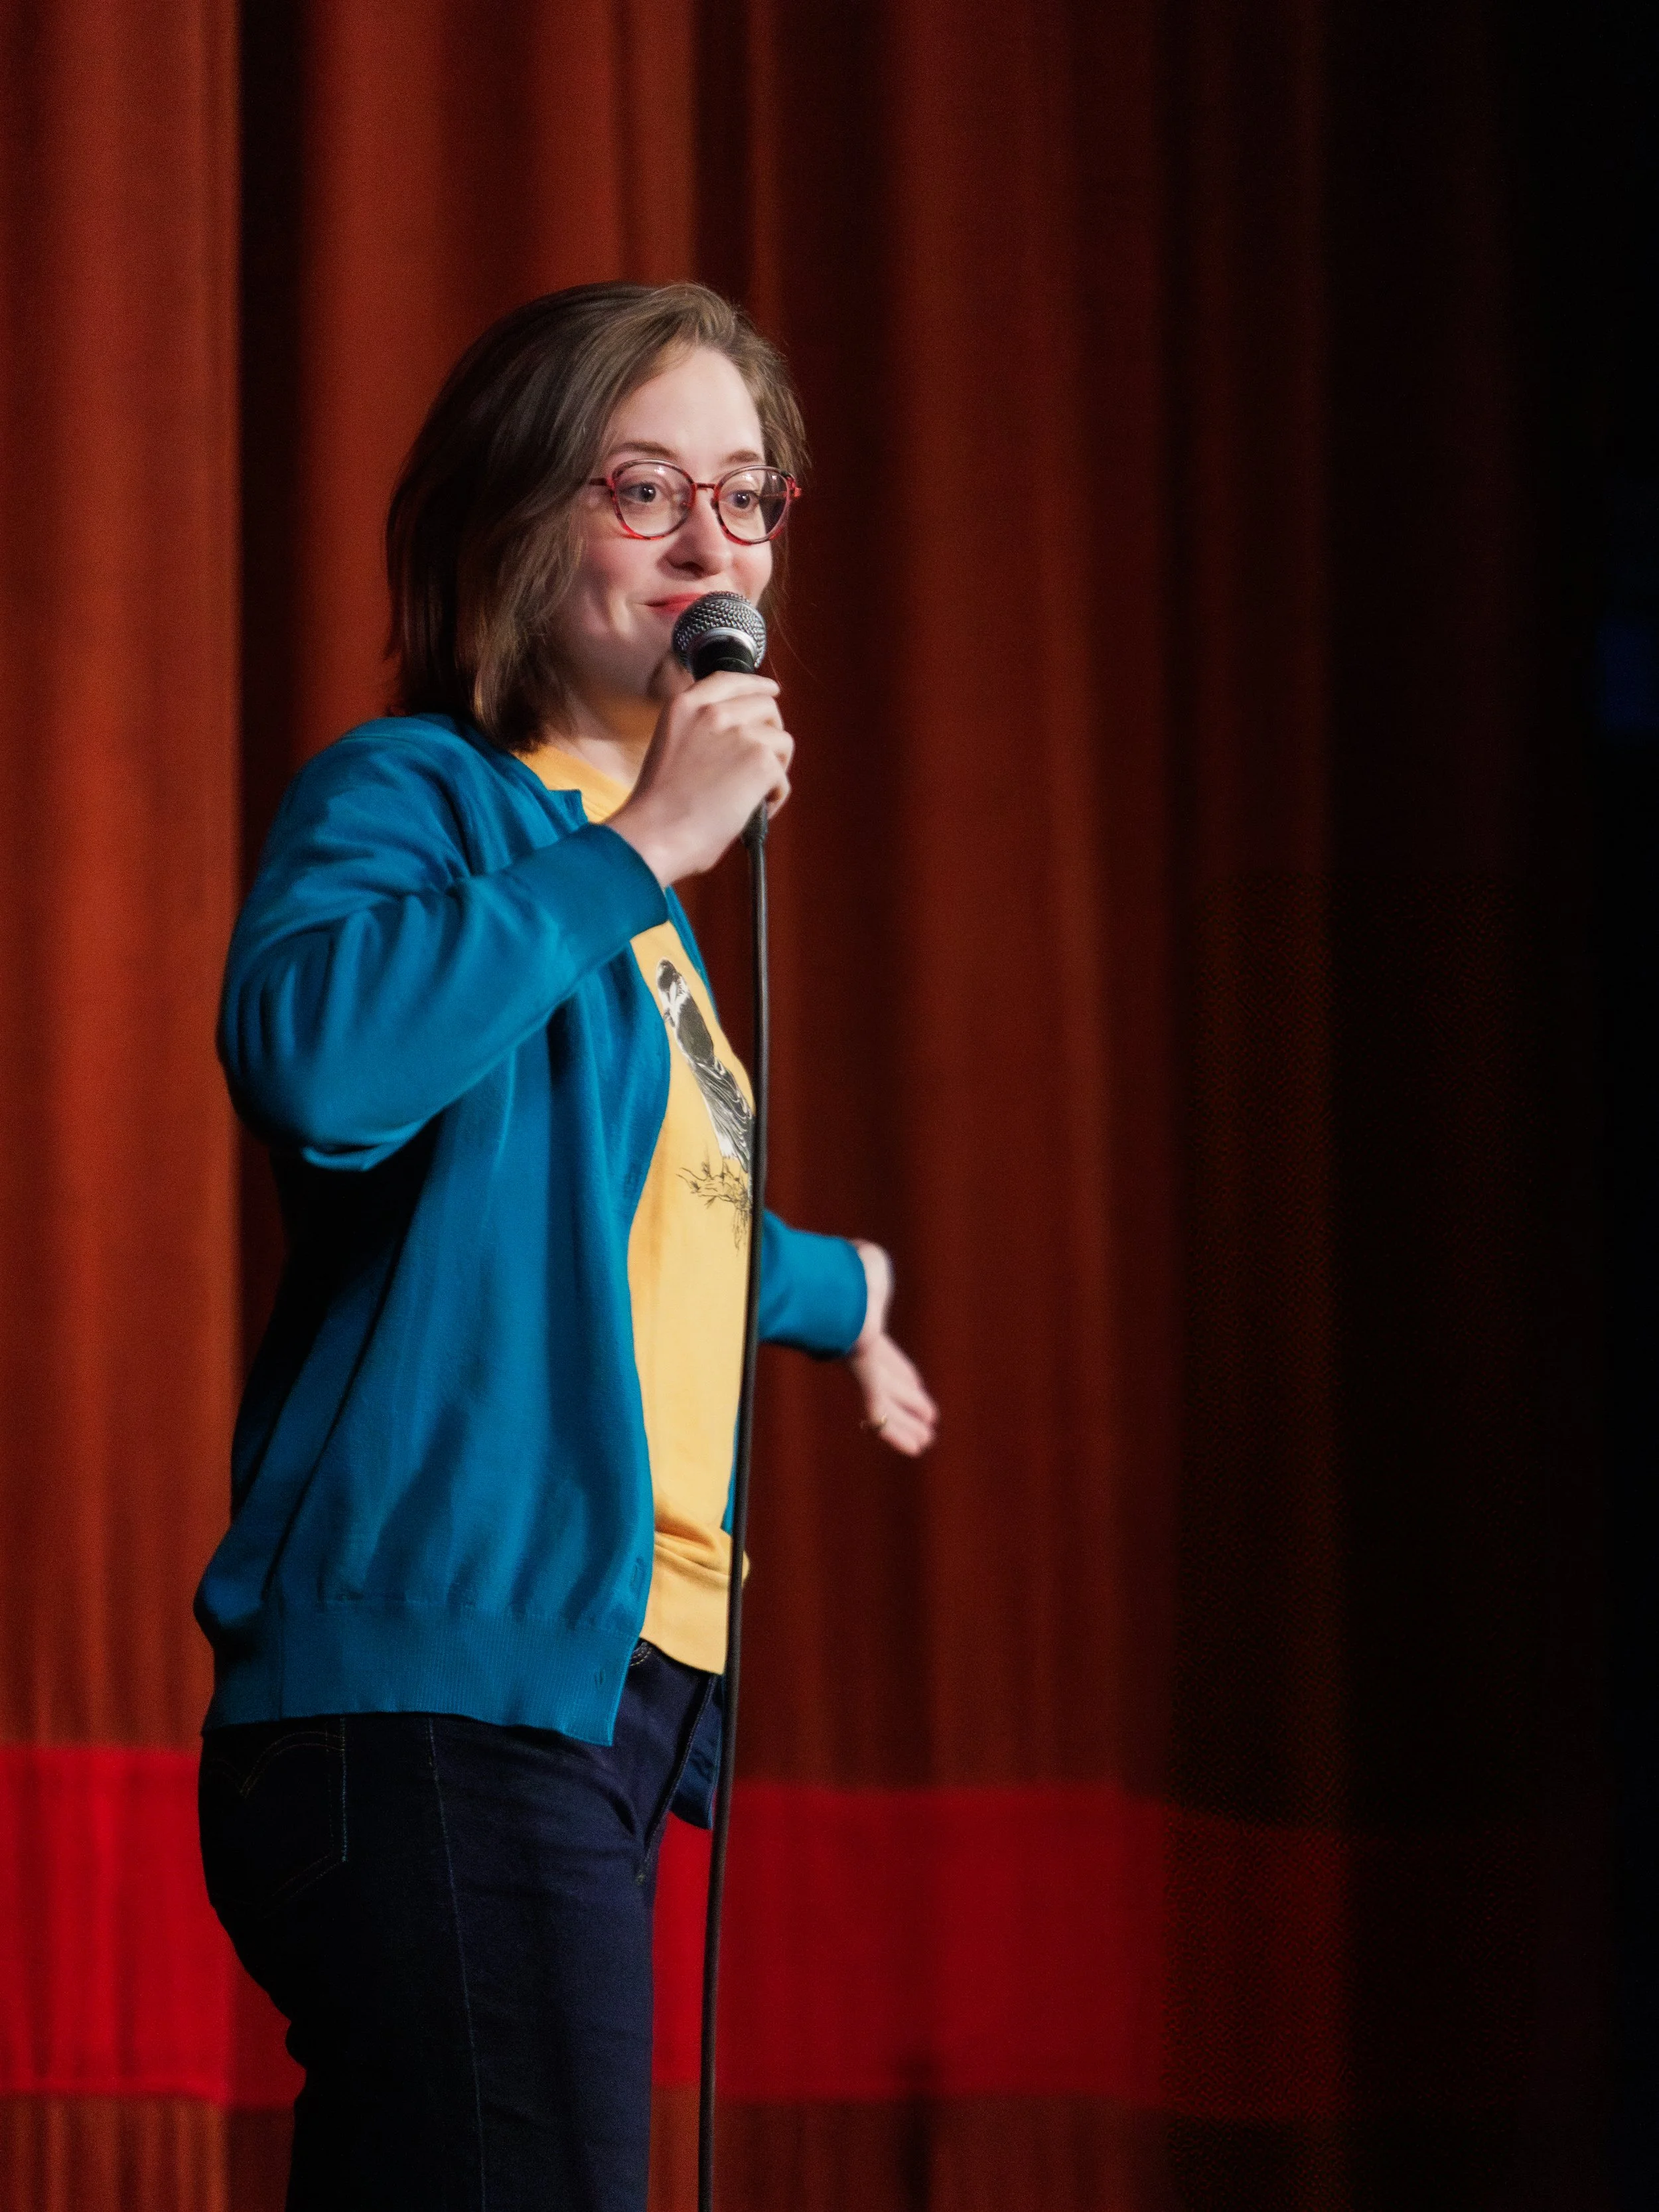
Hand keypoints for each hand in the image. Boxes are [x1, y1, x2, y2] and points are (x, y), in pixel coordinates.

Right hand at [607, 670, 792, 884]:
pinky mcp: (760, 761)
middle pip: (766, 706)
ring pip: (781, 741)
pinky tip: (752, 812)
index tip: (771, 692)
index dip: (756, 685)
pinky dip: (774, 797)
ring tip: (753, 794)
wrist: (653, 835)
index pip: (731, 680)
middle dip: (770, 733)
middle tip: (760, 763)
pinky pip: (783, 777)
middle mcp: (714, 712)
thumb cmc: (656, 808)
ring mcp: (740, 734)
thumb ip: (700, 732)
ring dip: (775, 768)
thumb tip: (736, 741)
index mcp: (686, 706)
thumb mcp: (670, 746)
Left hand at [847, 1240, 938, 1455]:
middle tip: (925, 1418)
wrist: (836, 1278)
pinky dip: (897, 1432)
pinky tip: (913, 1448)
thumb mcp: (865, 1261)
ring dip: (905, 1425)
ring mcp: (860, 1362)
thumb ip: (871, 1266)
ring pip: (885, 1404)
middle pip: (888, 1383)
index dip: (903, 1372)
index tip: (916, 1385)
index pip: (887, 1357)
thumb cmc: (848, 1265)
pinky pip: (880, 1409)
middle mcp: (860, 1349)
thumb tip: (866, 1259)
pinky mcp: (861, 1371)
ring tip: (923, 1444)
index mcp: (864, 1324)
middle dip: (907, 1402)